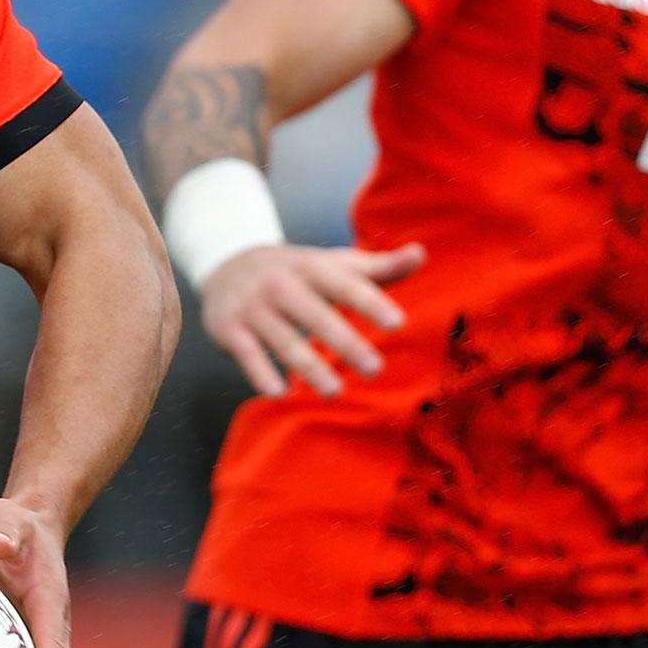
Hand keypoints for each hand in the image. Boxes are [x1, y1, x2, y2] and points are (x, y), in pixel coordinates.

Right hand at [200, 241, 425, 396]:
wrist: (227, 264)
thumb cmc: (296, 271)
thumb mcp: (332, 264)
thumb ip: (378, 266)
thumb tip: (421, 254)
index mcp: (311, 267)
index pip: (345, 285)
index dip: (370, 302)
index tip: (398, 323)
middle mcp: (281, 284)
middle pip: (315, 315)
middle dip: (344, 342)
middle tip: (375, 369)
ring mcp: (253, 308)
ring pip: (283, 340)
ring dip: (308, 366)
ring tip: (335, 391)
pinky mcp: (230, 329)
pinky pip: (246, 354)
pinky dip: (260, 373)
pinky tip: (279, 393)